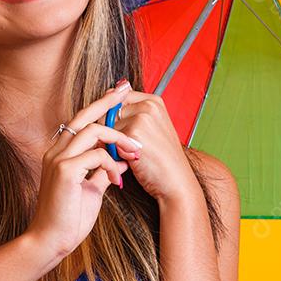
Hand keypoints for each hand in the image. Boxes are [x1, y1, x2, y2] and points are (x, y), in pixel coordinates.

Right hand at [27, 82, 143, 258]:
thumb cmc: (69, 218)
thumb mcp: (90, 190)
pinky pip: (95, 154)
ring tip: (134, 152)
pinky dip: (111, 163)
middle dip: (108, 102)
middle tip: (126, 91)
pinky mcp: (65, 171)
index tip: (119, 96)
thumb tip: (120, 163)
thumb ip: (102, 172)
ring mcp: (58, 159)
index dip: (100, 107)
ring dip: (118, 138)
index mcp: (60, 153)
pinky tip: (117, 177)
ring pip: (92, 130)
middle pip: (84, 116)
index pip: (81, 121)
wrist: (51, 241)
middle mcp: (56, 151)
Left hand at [107, 80, 202, 204]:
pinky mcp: (135, 132)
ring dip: (112, 142)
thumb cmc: (161, 160)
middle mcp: (149, 105)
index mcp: (153, 101)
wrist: (176, 182)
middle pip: (109, 111)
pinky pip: (110, 139)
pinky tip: (132, 160)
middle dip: (110, 130)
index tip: (120, 133)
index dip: (111, 117)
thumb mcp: (150, 130)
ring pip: (107, 126)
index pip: (116, 98)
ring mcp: (142, 117)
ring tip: (132, 154)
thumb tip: (104, 101)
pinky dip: (115, 152)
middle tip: (129, 148)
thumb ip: (131, 114)